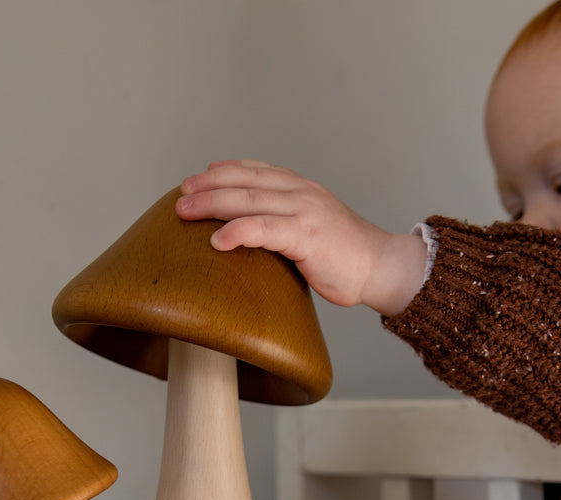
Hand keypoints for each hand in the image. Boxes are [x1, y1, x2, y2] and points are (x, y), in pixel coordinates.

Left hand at [176, 161, 426, 316]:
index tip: (199, 177)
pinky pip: (264, 229)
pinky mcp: (307, 236)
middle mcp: (301, 193)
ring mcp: (304, 212)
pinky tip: (216, 240)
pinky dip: (237, 232)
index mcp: (302, 189)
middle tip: (180, 195)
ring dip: (211, 204)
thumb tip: (256, 240)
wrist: (381, 267)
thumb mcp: (312, 231)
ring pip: (248, 200)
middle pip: (244, 181)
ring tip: (184, 212)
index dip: (224, 171)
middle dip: (207, 186)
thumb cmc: (346, 258)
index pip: (256, 170)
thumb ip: (286, 226)